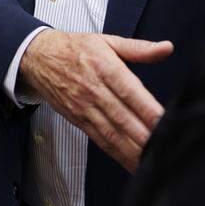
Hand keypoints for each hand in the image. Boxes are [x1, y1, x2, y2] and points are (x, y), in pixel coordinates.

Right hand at [19, 30, 172, 171]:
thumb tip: (166, 48)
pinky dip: (119, 154)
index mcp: (104, 66)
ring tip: (153, 162)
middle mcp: (94, 89)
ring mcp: (85, 107)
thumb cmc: (75, 49)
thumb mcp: (107, 42)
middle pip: (122, 117)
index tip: (166, 121)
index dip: (147, 108)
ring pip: (112, 133)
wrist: (38, 57)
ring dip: (133, 150)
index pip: (129, 91)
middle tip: (165, 147)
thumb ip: (139, 48)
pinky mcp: (79, 120)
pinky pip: (101, 140)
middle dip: (144, 135)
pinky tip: (134, 163)